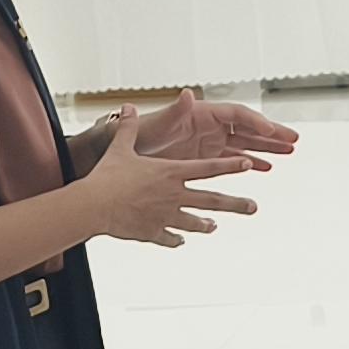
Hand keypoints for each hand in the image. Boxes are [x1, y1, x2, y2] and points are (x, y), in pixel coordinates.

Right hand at [75, 118, 259, 248]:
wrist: (95, 206)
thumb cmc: (107, 176)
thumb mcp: (121, 147)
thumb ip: (129, 128)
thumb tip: (128, 108)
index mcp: (171, 172)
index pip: (209, 167)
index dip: (230, 165)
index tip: (247, 164)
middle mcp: (174, 195)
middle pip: (212, 200)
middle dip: (236, 203)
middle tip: (253, 207)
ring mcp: (166, 216)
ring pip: (195, 222)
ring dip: (206, 224)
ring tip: (214, 226)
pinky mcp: (154, 232)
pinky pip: (170, 237)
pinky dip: (176, 239)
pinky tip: (181, 241)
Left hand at [126, 89, 297, 169]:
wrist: (130, 152)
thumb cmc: (143, 133)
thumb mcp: (160, 123)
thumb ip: (176, 110)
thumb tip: (188, 94)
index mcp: (203, 114)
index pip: (236, 115)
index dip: (255, 122)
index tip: (271, 131)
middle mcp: (211, 126)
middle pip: (248, 127)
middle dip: (271, 133)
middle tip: (293, 139)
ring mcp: (211, 142)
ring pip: (246, 143)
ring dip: (267, 147)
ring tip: (289, 152)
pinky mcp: (207, 157)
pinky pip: (235, 158)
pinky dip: (251, 162)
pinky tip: (266, 167)